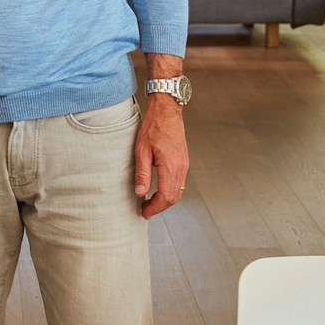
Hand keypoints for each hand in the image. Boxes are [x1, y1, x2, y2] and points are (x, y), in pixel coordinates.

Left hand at [134, 94, 188, 218]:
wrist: (167, 111)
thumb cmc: (153, 126)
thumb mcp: (142, 149)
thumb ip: (142, 173)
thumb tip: (140, 192)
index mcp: (171, 166)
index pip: (165, 197)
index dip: (155, 208)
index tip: (144, 212)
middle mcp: (181, 168)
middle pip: (174, 197)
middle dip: (160, 207)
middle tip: (145, 210)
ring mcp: (184, 165)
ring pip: (178, 191)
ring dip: (165, 200)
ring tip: (150, 202)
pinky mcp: (183, 162)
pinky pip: (179, 183)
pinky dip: (170, 191)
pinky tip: (158, 190)